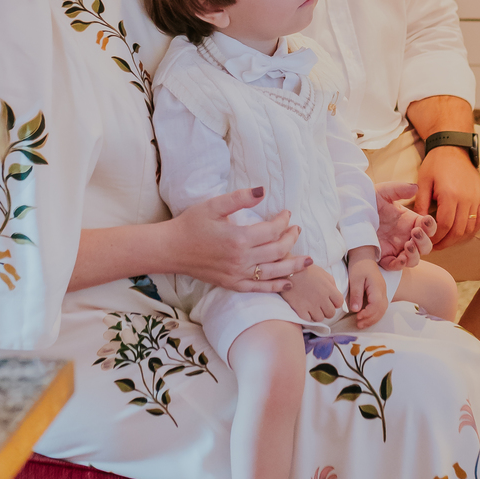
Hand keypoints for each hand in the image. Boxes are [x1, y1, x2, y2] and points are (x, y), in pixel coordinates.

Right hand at [170, 186, 310, 292]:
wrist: (171, 249)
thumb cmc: (191, 224)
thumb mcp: (213, 205)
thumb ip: (239, 198)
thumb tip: (262, 190)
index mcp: (239, 238)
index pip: (272, 230)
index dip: (283, 221)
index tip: (286, 214)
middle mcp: (241, 259)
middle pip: (277, 251)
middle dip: (291, 239)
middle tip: (296, 230)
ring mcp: (237, 274)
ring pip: (273, 272)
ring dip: (293, 265)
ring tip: (307, 260)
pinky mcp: (232, 284)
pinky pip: (258, 288)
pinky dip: (276, 286)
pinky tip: (288, 283)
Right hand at [282, 262, 343, 321]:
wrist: (286, 270)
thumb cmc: (305, 270)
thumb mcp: (322, 273)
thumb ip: (331, 284)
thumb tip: (335, 295)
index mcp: (328, 288)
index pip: (339, 303)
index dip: (335, 302)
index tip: (329, 300)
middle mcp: (321, 298)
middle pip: (331, 313)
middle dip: (326, 310)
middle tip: (320, 305)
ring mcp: (310, 305)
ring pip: (320, 318)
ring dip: (316, 314)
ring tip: (311, 307)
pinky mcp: (300, 310)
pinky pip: (308, 320)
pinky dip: (307, 316)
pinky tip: (304, 309)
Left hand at [346, 252, 388, 328]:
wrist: (364, 257)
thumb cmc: (359, 266)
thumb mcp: (355, 279)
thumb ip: (356, 294)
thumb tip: (356, 310)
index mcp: (377, 287)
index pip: (376, 305)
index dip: (368, 314)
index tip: (357, 317)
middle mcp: (383, 291)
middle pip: (381, 310)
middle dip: (370, 319)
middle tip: (358, 324)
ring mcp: (382, 293)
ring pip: (382, 310)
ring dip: (372, 319)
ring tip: (361, 324)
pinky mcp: (379, 294)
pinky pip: (380, 307)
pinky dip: (373, 315)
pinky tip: (365, 318)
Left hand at [375, 180, 435, 267]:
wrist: (349, 213)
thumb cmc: (368, 201)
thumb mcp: (382, 193)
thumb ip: (399, 189)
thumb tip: (416, 188)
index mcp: (410, 221)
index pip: (428, 227)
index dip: (430, 226)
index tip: (425, 221)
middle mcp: (406, 236)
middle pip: (426, 246)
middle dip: (424, 241)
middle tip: (415, 233)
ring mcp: (396, 249)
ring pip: (415, 259)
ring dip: (415, 254)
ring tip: (408, 245)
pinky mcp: (385, 258)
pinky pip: (396, 266)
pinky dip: (400, 265)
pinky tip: (400, 258)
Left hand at [416, 146, 479, 248]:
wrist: (454, 147)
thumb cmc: (436, 163)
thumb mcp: (423, 181)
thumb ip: (421, 203)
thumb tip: (419, 224)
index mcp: (450, 195)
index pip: (445, 225)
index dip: (436, 237)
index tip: (428, 242)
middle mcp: (466, 199)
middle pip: (459, 230)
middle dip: (446, 242)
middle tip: (435, 247)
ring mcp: (476, 198)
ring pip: (470, 227)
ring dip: (458, 238)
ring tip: (446, 242)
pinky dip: (472, 230)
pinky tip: (462, 234)